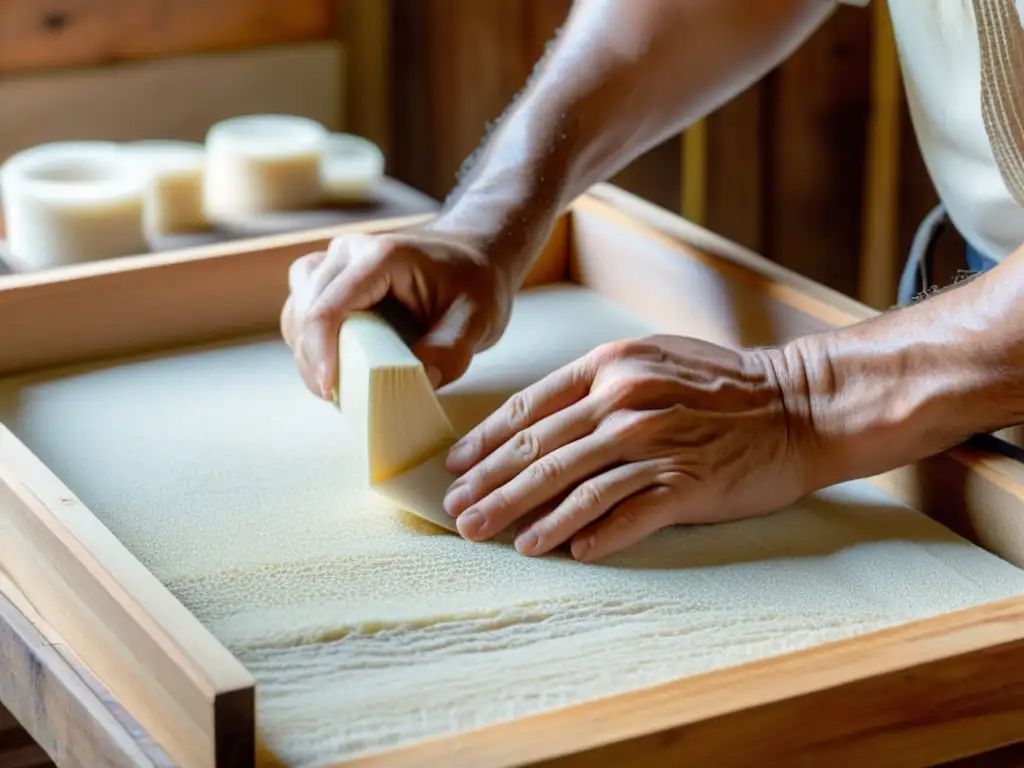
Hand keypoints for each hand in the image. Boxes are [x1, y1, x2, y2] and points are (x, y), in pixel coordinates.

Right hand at [281, 225, 513, 398]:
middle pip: (305, 312)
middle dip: (314, 361)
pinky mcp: (331, 277)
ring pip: (297, 311)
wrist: (475, 255)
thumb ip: (451, 353)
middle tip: (340, 399)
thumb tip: (418, 383)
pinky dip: (311, 343)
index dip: (321, 353)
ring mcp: (335, 261)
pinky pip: (303, 311)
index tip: (331, 390)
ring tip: (338, 384)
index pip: (329, 308)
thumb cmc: (476, 284)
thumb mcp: (478, 320)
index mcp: (381, 257)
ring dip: (308, 352)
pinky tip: (336, 366)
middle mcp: (349, 252)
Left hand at [441, 335, 809, 561]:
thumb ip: (596, 386)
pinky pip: (628, 514)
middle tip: (457, 514)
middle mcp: (626, 402)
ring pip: (574, 487)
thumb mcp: (651, 361)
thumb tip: (540, 425)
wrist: (799, 404)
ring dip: (529, 518)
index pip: (530, 410)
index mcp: (610, 367)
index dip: (486, 442)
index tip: (455, 468)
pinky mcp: (688, 483)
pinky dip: (593, 535)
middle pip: (540, 452)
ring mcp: (657, 443)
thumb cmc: (721, 385)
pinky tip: (564, 552)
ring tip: (497, 539)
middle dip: (490, 487)